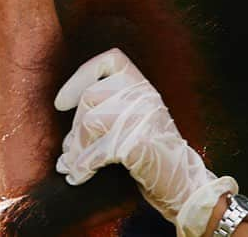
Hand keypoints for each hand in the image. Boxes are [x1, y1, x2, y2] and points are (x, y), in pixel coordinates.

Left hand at [55, 49, 237, 236]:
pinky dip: (83, 165)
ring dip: (75, 150)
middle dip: (74, 129)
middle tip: (68, 152)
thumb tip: (64, 130)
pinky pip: (99, 149)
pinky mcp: (139, 141)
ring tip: (69, 166)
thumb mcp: (134, 117)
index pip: (109, 61)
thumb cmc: (152, 153)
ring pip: (90, 122)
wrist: (185, 186)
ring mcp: (143, 115)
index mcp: (141, 84)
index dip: (81, 77)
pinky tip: (78, 176)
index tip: (61, 103)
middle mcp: (143, 94)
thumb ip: (106, 108)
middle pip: (91, 96)